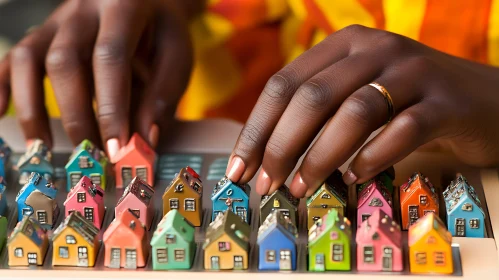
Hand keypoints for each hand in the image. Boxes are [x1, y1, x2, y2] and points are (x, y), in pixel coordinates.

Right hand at [0, 0, 203, 156]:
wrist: (145, 1)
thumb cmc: (162, 31)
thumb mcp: (177, 55)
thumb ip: (163, 94)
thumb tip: (144, 139)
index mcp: (123, 7)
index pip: (110, 58)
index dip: (111, 107)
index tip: (116, 149)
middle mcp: (83, 10)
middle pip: (64, 62)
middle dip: (76, 116)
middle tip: (90, 157)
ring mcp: (57, 20)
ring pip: (29, 58)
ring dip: (33, 108)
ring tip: (45, 148)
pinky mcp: (42, 33)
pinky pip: (13, 57)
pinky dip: (3, 85)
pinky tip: (2, 113)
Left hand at [226, 24, 498, 197]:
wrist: (483, 99)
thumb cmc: (407, 101)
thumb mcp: (358, 91)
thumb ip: (319, 110)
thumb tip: (267, 156)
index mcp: (345, 43)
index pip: (284, 84)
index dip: (256, 129)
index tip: (239, 170)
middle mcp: (376, 48)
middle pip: (313, 97)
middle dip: (280, 146)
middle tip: (267, 185)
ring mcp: (414, 71)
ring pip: (354, 112)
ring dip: (320, 156)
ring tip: (301, 188)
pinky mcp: (445, 102)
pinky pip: (403, 130)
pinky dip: (373, 157)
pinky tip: (355, 177)